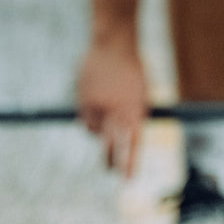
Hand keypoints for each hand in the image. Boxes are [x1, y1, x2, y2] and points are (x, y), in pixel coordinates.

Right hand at [76, 35, 148, 178]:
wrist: (113, 44)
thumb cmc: (133, 68)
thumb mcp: (141, 93)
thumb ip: (133, 115)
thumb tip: (124, 137)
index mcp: (134, 110)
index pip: (132, 145)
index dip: (129, 163)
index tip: (127, 180)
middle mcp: (115, 111)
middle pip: (110, 147)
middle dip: (109, 162)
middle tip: (111, 170)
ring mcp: (96, 106)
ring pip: (94, 132)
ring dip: (99, 129)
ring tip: (107, 110)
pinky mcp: (82, 100)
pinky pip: (84, 118)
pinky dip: (89, 117)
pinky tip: (96, 101)